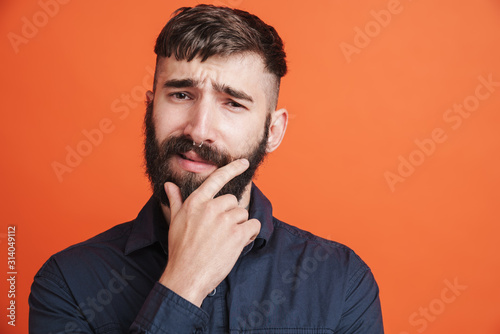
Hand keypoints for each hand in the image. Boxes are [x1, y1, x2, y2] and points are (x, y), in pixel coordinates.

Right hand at [158, 159, 260, 306]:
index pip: (217, 178)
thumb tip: (169, 185)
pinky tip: (238, 243)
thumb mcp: (174, 221)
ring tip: (225, 241)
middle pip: (233, 201)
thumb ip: (175, 200)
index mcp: (196, 202)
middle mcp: (210, 208)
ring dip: (239, 226)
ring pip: (243, 214)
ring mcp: (224, 220)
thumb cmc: (180, 249)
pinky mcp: (237, 235)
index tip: (244, 163)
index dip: (232, 168)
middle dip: (230, 215)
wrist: (186, 275)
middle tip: (220, 232)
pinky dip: (250, 234)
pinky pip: (253, 226)